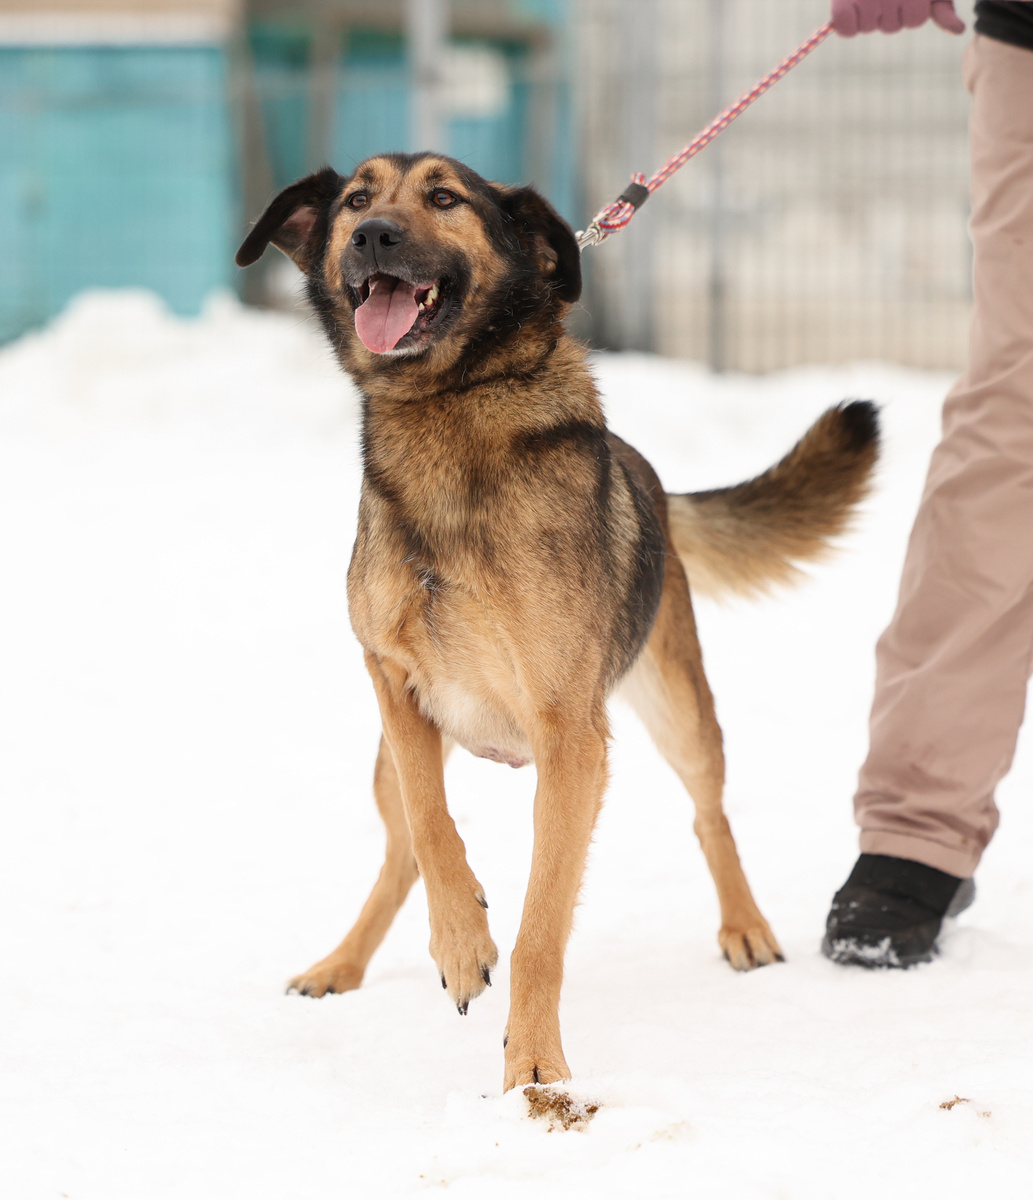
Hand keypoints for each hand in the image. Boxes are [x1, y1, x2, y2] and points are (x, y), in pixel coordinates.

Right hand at [831, 1, 965, 35]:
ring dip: (869, 17)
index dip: (912, 11)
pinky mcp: (843, 4)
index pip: (915, 20)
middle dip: (889, 13)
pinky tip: (849, 8)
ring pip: (871, 28)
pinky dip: (846, 23)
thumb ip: (942, 8)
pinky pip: (845, 27)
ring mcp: (868, 1)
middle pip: (891, 27)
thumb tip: (959, 31)